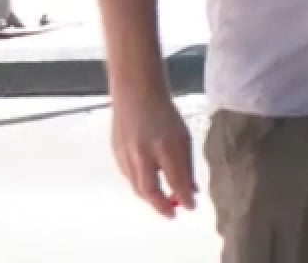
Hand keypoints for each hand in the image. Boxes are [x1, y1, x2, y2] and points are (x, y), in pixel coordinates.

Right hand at [110, 91, 197, 218]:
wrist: (136, 93)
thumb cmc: (164, 113)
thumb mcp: (183, 137)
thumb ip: (186, 165)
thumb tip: (191, 190)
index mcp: (164, 145)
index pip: (175, 180)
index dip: (183, 197)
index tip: (191, 207)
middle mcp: (143, 152)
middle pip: (150, 190)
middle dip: (162, 206)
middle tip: (172, 214)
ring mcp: (126, 153)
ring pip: (137, 186)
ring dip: (151, 198)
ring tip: (162, 201)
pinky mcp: (115, 153)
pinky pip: (129, 176)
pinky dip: (140, 184)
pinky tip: (148, 184)